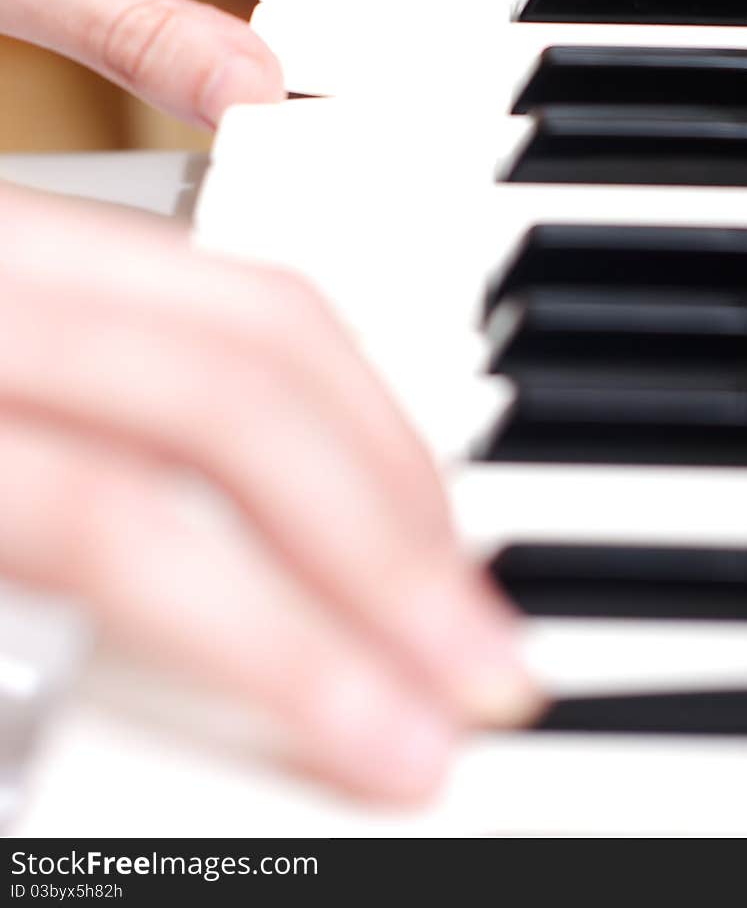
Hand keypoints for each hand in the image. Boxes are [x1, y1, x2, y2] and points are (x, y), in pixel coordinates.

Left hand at [0, 184, 538, 801]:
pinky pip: (229, 284)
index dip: (279, 642)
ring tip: (447, 556)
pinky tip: (361, 455)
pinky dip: (326, 375)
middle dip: (387, 531)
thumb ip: (20, 616)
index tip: (390, 735)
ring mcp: (30, 242)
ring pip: (263, 304)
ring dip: (386, 441)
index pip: (117, 515)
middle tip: (480, 647)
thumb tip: (178, 720)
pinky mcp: (63, 231)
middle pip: (239, 383)